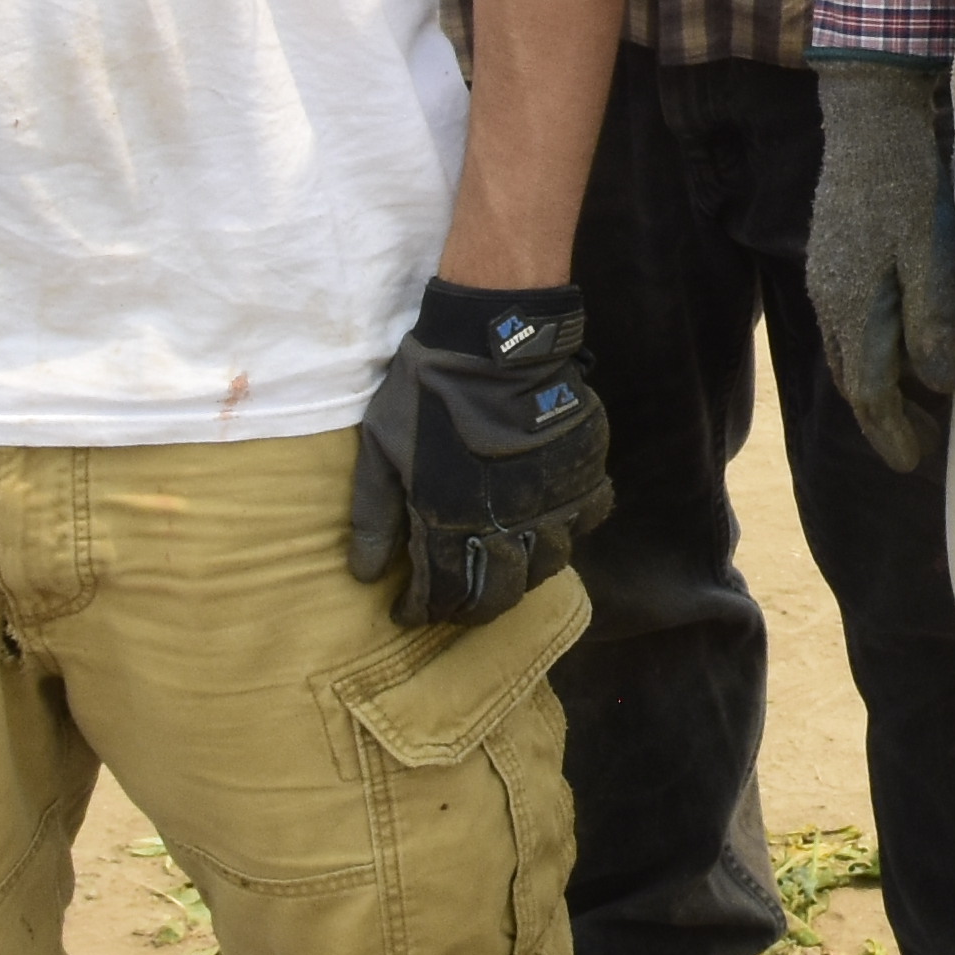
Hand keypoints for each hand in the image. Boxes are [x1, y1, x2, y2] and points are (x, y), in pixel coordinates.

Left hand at [350, 281, 611, 629]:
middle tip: (456, 600)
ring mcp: (552, 503)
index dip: (421, 610)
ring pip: (548, 564)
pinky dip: (573, 527)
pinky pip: (590, 518)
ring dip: (523, 573)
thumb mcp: (381, 452)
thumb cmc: (427, 394)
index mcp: (450, 525)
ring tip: (505, 565)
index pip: (440, 594)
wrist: (494, 342)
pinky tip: (555, 521)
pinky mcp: (584, 474)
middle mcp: (506, 527)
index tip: (408, 611)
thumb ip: (375, 518)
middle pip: (499, 595)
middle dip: (472, 607)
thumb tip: (364, 576)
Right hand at [806, 58, 954, 470]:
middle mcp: (829, 299)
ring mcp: (826, 275)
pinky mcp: (834, 254)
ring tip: (913, 405)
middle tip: (919, 446)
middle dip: (883, 418)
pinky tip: (899, 346)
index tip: (914, 463)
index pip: (867, 391)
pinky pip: (849, 322)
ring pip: (849, 350)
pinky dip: (872, 349)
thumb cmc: (909, 182)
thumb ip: (933, 320)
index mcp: (852, 306)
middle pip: (852, 378)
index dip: (891, 431)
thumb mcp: (932, 252)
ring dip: (878, 385)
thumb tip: (939, 386)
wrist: (868, 117)